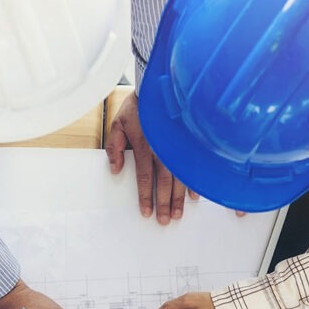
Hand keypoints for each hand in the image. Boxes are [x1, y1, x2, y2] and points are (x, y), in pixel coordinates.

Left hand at [105, 92, 244, 220]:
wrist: (158, 87)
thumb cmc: (137, 107)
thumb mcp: (117, 124)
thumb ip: (114, 148)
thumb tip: (115, 170)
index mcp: (144, 146)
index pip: (145, 177)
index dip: (146, 196)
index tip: (146, 212)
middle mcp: (163, 149)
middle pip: (164, 182)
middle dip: (164, 203)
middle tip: (164, 220)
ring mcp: (176, 146)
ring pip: (179, 177)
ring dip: (178, 198)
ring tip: (178, 214)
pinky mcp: (186, 144)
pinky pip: (191, 166)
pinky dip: (193, 182)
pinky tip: (194, 196)